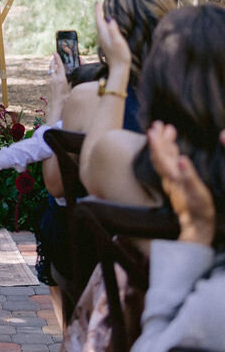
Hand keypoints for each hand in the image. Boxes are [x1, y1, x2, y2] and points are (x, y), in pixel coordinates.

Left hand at [46, 55, 70, 121]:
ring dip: (53, 68)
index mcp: (61, 79)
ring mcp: (50, 82)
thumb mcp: (72, 90)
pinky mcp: (48, 86)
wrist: (56, 108)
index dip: (57, 59)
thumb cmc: (66, 100)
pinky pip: (51, 77)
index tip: (55, 52)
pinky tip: (57, 77)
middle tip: (54, 57)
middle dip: (52, 61)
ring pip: (51, 72)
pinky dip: (53, 75)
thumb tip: (74, 78)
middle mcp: (54, 79)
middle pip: (52, 67)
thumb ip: (72, 83)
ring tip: (56, 66)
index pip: (59, 66)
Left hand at [96, 6, 131, 79]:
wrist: (119, 69)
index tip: (97, 1)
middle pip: (98, 22)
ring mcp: (104, 41)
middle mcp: (102, 37)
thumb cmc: (120, 55)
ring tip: (102, 12)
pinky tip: (107, 26)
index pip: (99, 20)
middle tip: (99, 4)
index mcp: (103, 34)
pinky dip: (104, 25)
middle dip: (98, 12)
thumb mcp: (118, 42)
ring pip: (100, 26)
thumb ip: (113, 30)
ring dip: (101, 18)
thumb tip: (109, 19)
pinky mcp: (108, 45)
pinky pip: (104, 30)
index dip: (98, 10)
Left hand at [147, 121, 218, 245]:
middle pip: (160, 156)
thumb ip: (189, 176)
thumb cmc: (199, 210)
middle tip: (158, 124)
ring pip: (165, 159)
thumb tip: (182, 158)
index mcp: (173, 178)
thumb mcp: (197, 194)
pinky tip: (174, 147)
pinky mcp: (179, 184)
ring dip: (163, 143)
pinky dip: (171, 152)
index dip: (157, 143)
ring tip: (165, 129)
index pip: (161, 158)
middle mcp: (170, 178)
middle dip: (158, 139)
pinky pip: (172, 164)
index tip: (153, 130)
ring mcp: (173, 181)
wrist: (198, 227)